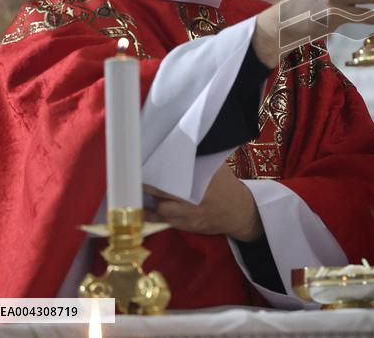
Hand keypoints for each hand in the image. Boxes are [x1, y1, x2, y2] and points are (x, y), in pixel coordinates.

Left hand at [144, 164, 261, 241]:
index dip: (159, 168)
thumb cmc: (226, 186)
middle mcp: (197, 197)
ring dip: (150, 199)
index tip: (145, 162)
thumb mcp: (217, 169)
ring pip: (162, 207)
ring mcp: (191, 213)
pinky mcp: (187, 225)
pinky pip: (163, 221)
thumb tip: (177, 148)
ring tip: (139, 191)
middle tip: (134, 177)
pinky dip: (151, 214)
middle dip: (148, 184)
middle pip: (165, 190)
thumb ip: (200, 161)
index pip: (177, 171)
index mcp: (205, 179)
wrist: (240, 212)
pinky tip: (142, 208)